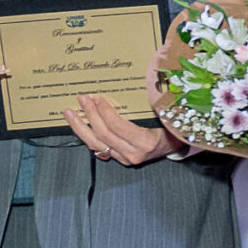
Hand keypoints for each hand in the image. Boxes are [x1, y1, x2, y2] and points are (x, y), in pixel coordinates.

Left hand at [63, 94, 182, 165]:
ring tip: (70, 113)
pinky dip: (87, 135)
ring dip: (81, 127)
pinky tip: (80, 125)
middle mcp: (133, 154)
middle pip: (104, 134)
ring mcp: (125, 158)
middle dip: (90, 115)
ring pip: (95, 143)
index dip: (105, 112)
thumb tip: (134, 89)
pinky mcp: (119, 159)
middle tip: (83, 100)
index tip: (98, 99)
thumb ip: (149, 106)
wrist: (177, 146)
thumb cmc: (173, 129)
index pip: (118, 127)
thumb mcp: (164, 116)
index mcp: (146, 143)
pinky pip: (98, 147)